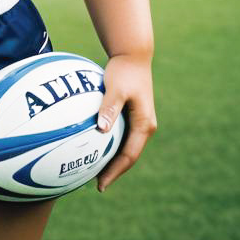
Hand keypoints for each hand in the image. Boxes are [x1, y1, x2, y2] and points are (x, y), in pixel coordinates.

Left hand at [95, 52, 156, 192]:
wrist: (133, 55)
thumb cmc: (124, 70)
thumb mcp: (116, 88)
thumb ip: (109, 107)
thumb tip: (102, 130)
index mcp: (144, 124)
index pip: (129, 156)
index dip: (115, 172)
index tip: (100, 184)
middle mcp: (144, 126)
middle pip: (129, 156)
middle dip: (114, 170)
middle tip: (95, 183)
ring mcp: (139, 121)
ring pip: (126, 147)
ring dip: (113, 159)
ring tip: (95, 171)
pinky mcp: (132, 114)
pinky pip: (121, 136)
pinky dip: (111, 145)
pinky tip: (96, 147)